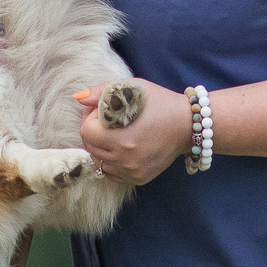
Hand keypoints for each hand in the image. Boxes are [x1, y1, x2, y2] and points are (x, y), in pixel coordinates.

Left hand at [77, 77, 191, 184]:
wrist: (187, 125)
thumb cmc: (160, 103)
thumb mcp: (132, 89)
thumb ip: (101, 92)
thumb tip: (78, 98)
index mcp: (122, 139)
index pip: (85, 132)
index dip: (89, 117)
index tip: (100, 110)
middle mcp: (125, 160)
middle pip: (89, 148)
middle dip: (93, 131)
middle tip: (105, 120)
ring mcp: (132, 172)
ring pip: (99, 162)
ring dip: (101, 147)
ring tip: (114, 133)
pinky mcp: (138, 178)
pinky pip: (111, 173)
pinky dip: (111, 161)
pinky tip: (122, 147)